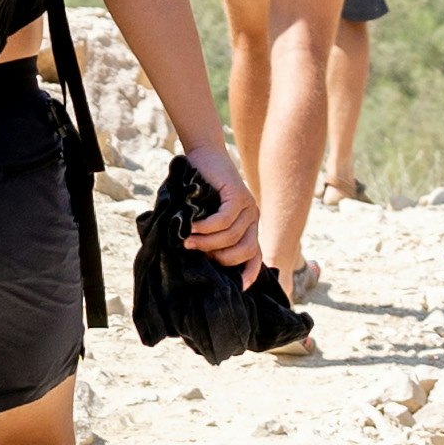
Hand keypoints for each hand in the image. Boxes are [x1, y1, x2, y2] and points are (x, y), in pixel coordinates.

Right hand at [184, 137, 263, 273]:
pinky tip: (192, 226)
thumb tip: (196, 261)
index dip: (249, 274)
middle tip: (195, 253)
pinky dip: (206, 227)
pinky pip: (224, 220)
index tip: (238, 289)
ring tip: (187, 240)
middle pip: (246, 251)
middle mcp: (252, 218)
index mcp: (248, 227)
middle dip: (221, 259)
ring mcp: (248, 206)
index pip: (255, 256)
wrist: (203, 155)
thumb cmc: (199, 189)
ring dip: (207, 242)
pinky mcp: (238, 194)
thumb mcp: (205, 217)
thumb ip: (208, 237)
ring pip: (232, 237)